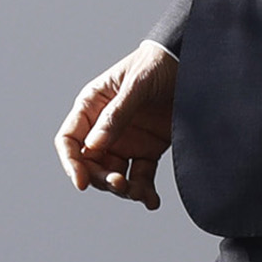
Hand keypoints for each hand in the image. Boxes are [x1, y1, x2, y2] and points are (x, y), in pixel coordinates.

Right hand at [56, 42, 177, 209]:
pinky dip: (144, 192)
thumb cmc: (158, 63)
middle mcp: (104, 127)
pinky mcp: (148, 149)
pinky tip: (151, 201)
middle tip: (121, 184)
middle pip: (91, 164)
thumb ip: (117, 114)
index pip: (70, 140)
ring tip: (141, 194)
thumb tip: (94, 146)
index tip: (81, 182)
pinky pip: (141, 177)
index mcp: (92, 106)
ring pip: (114, 175)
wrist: (191, 60)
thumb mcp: (137, 84)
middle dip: (102, 179)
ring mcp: (126, 140)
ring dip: (124, 189)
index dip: (71, 162)